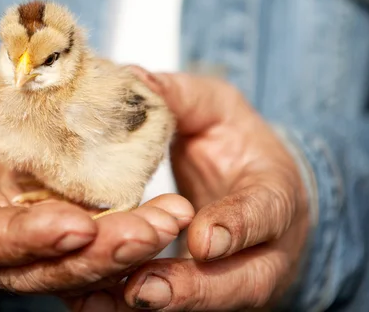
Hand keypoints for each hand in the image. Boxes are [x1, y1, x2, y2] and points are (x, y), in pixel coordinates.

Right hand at [0, 46, 194, 295]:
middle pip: (42, 264)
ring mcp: (24, 222)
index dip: (24, 241)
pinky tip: (167, 207)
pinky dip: (128, 221)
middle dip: (97, 254)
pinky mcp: (53, 204)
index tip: (75, 228)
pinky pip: (93, 224)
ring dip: (127, 243)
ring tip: (173, 218)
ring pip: (77, 253)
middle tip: (151, 230)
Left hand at [72, 70, 309, 310]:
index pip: (265, 213)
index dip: (238, 226)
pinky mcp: (206, 289)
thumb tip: (131, 79)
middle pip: (242, 283)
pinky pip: (175, 304)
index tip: (204, 239)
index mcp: (275, 194)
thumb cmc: (234, 144)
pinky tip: (94, 301)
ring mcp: (238, 277)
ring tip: (106, 301)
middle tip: (144, 289)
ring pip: (207, 303)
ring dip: (157, 304)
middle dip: (192, 290)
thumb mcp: (217, 109)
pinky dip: (133, 306)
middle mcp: (265, 248)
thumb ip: (181, 98)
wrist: (251, 185)